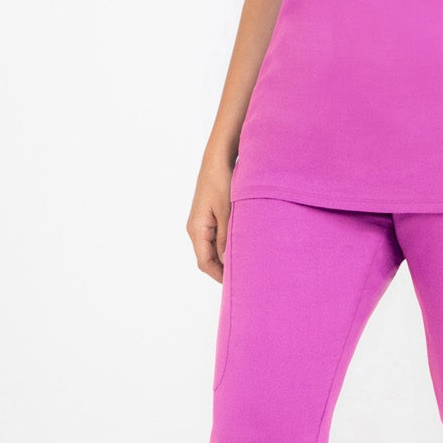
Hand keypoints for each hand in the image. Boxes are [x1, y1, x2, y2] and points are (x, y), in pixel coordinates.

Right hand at [188, 155, 234, 282]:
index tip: (237, 284)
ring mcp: (202, 222)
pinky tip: (242, 245)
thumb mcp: (227, 211)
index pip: (205, 263)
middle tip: (245, 277)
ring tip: (246, 263)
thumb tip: (227, 262)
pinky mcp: (209, 216)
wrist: (218, 158)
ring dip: (226, 257)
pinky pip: (216, 237)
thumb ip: (227, 237)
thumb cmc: (221, 181)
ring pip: (213, 248)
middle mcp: (196, 228)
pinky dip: (227, 244)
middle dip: (223, 269)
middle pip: (208, 258)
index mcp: (196, 229)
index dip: (219, 276)